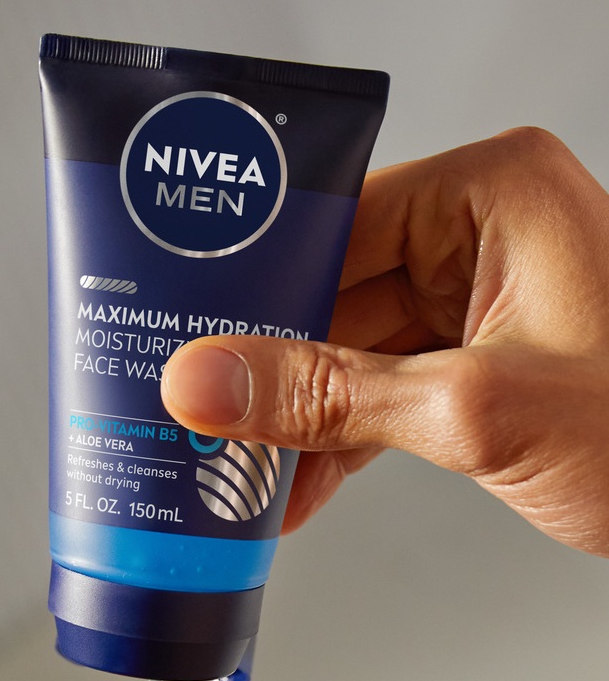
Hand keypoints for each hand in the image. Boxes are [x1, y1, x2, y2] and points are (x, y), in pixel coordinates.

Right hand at [160, 128, 608, 555]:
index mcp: (493, 197)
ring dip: (303, 417)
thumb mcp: (479, 411)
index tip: (188, 336)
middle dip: (272, 370)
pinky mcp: (479, 361)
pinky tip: (299, 483)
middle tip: (201, 417)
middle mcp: (482, 237)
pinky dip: (345, 438)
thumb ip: (335, 397)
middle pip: (334, 293)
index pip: (335, 223)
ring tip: (241, 467)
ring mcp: (480, 302)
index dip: (253, 285)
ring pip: (354, 350)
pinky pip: (387, 389)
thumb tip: (211, 382)